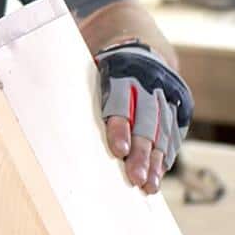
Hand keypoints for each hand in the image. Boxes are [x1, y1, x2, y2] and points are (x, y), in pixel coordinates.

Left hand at [95, 40, 192, 192]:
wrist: (141, 49)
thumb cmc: (105, 71)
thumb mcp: (92, 71)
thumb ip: (81, 93)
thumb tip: (54, 123)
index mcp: (121, 72)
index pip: (120, 102)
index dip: (120, 127)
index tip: (119, 152)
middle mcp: (148, 83)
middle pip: (146, 121)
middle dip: (142, 152)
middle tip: (135, 178)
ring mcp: (167, 94)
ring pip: (163, 130)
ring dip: (156, 160)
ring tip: (148, 186)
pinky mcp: (180, 105)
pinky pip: (175, 132)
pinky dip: (167, 154)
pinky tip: (159, 173)